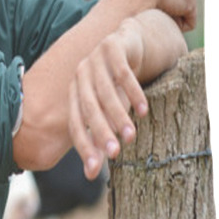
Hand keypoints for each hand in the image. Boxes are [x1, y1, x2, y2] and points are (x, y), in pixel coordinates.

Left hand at [67, 18, 147, 180]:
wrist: (128, 43)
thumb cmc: (116, 84)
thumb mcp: (108, 108)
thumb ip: (100, 135)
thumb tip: (90, 175)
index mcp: (75, 94)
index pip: (75, 123)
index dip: (83, 146)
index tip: (94, 171)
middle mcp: (81, 76)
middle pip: (88, 107)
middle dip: (100, 131)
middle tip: (115, 153)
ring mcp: (94, 59)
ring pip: (105, 90)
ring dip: (118, 114)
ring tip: (131, 136)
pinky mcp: (111, 46)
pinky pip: (122, 71)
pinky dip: (133, 91)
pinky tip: (144, 109)